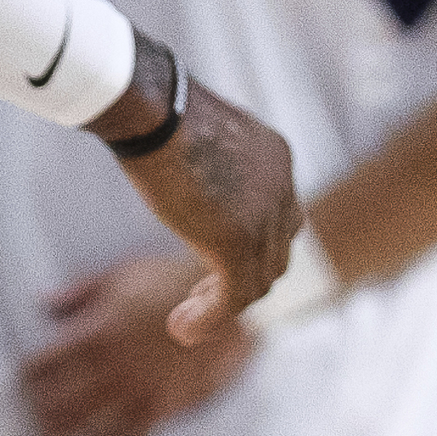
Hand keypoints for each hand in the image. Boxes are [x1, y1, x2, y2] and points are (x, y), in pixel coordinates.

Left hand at [20, 251, 256, 435]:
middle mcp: (110, 365)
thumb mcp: (120, 275)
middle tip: (32, 413)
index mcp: (95, 330)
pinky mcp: (160, 406)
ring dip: (63, 434)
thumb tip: (47, 305)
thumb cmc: (172, 282)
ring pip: (86, 423)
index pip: (45, 362)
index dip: (28, 374)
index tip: (24, 378)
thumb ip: (80, 294)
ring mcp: (135, 389)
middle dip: (39, 409)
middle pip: (58, 399)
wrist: (221, 300)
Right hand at [105, 69, 298, 345]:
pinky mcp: (238, 243)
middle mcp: (282, 187)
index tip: (215, 261)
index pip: (281, 218)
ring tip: (188, 318)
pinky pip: (234, 298)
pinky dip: (210, 318)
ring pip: (259, 281)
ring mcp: (264, 217)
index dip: (255, 246)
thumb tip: (187, 172)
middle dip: (243, 278)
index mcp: (277, 158)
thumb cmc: (161, 110)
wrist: (154, 108)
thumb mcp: (201, 136)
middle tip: (202, 294)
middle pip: (276, 251)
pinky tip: (183, 327)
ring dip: (223, 304)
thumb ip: (212, 164)